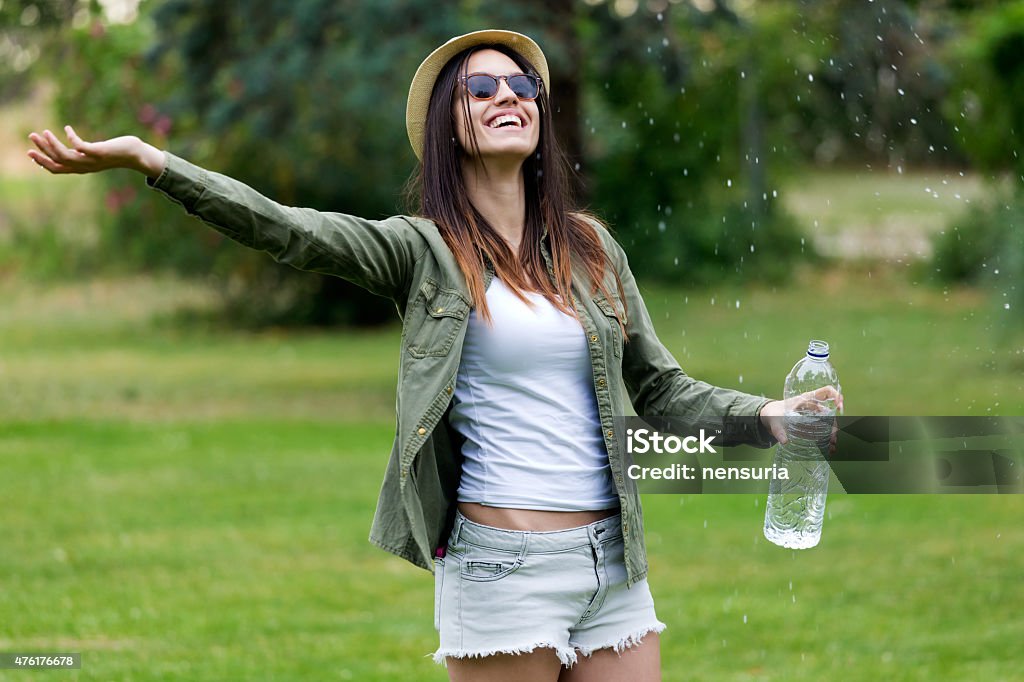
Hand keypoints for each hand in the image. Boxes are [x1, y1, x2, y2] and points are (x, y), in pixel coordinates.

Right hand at [27, 125, 164, 177]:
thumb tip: (74, 147)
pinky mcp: (100, 152)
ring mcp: (92, 160)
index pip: (58, 169)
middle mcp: (85, 166)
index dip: (43, 162)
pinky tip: (67, 128)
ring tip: (42, 131)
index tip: (30, 153)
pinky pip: (80, 146)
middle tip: (31, 137)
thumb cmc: (117, 152)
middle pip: (58, 162)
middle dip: (42, 151)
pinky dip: (71, 137)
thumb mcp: (96, 154)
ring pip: (65, 156)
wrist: (137, 155)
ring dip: (52, 144)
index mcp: (82, 168)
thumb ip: (84, 152)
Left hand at [759, 386, 843, 447]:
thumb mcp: (774, 420)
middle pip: (831, 412)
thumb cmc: (773, 413)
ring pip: (830, 423)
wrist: (771, 417)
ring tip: (832, 446)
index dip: (836, 395)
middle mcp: (814, 406)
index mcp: (806, 398)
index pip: (826, 392)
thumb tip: (784, 441)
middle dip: (835, 424)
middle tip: (833, 438)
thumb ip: (778, 430)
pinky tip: (829, 448)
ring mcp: (815, 416)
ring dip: (833, 434)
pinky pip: (825, 430)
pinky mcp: (813, 425)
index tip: (839, 406)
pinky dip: (828, 439)